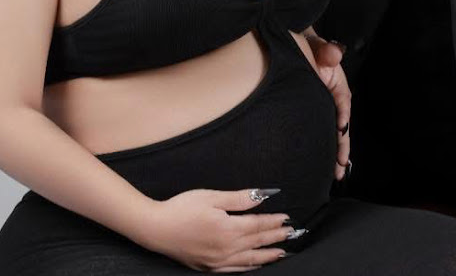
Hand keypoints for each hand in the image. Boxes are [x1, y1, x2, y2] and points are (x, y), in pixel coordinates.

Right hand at [140, 188, 300, 270]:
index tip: (287, 218)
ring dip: (267, 255)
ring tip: (282, 252)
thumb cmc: (183, 207)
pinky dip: (249, 267)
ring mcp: (217, 261)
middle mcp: (225, 249)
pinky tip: (256, 265)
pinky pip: (235, 270)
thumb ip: (239, 198)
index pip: (258, 225)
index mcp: (228, 229)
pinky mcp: (208, 268)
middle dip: (276, 238)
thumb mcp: (212, 197)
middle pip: (257, 243)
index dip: (274, 222)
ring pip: (249, 260)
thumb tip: (262, 195)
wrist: (156, 228)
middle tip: (293, 234)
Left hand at [303, 32, 351, 179]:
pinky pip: (320, 132)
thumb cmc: (308, 47)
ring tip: (335, 174)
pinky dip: (323, 148)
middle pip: (341, 124)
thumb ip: (326, 50)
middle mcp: (333, 99)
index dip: (344, 116)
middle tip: (340, 167)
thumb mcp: (317, 46)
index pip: (344, 101)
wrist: (291, 49)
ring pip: (331, 133)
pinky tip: (319, 164)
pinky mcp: (312, 114)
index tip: (341, 128)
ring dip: (335, 153)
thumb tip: (334, 54)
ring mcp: (323, 108)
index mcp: (337, 83)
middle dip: (342, 146)